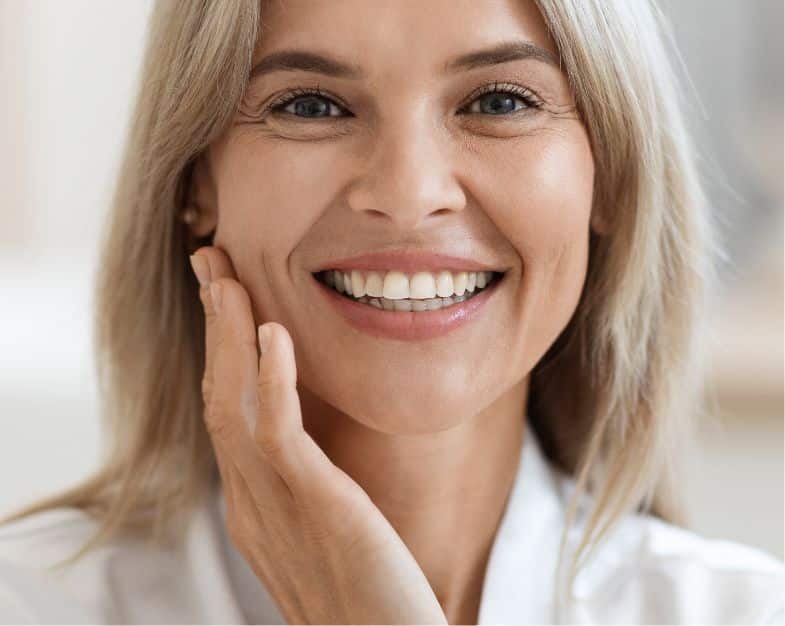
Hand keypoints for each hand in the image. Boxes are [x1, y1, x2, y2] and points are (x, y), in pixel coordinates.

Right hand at [188, 246, 447, 624]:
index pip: (226, 414)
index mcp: (255, 506)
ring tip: (227, 279)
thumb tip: (308, 453)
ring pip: (234, 404)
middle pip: (218, 397)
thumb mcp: (327, 534)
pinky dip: (272, 379)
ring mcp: (275, 506)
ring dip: (229, 336)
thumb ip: (308, 492)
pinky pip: (279, 433)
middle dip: (214, 327)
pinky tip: (274, 332)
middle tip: (210, 263)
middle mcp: (251, 502)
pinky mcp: (316, 507)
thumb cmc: (370, 599)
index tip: (224, 297)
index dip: (220, 351)